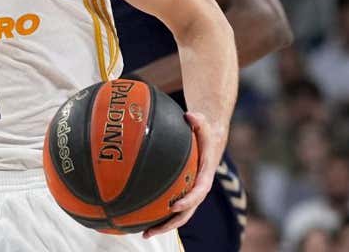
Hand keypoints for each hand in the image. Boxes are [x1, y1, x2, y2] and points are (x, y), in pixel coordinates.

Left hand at [144, 111, 224, 238]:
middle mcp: (197, 190)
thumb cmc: (203, 131)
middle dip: (169, 224)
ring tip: (142, 233)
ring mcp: (188, 194)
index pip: (198, 193)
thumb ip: (198, 120)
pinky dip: (157, 214)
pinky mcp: (180, 192)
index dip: (187, 201)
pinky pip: (169, 206)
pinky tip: (139, 218)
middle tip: (151, 231)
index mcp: (204, 177)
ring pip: (177, 215)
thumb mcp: (203, 123)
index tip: (174, 206)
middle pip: (185, 213)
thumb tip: (189, 114)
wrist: (209, 139)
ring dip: (161, 226)